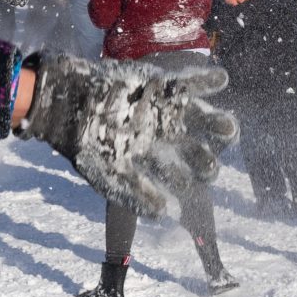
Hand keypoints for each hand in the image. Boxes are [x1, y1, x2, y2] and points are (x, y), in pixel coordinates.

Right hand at [16, 55, 237, 217]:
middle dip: (205, 159)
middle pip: (194, 148)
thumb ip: (135, 194)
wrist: (66, 103)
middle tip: (212, 169)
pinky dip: (206, 81)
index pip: (177, 173)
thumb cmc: (84, 142)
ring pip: (198, 116)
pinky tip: (222, 81)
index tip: (194, 193)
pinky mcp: (161, 84)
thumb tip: (165, 215)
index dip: (189, 182)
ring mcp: (164, 109)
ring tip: (230, 129)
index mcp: (151, 156)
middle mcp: (162, 133)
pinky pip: (189, 82)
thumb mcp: (107, 174)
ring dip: (216, 122)